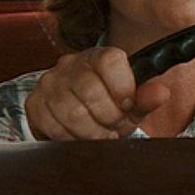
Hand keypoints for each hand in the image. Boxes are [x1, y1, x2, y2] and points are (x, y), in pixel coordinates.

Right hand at [25, 47, 171, 139]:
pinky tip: (77, 135)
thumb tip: (161, 92)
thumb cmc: (107, 108)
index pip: (110, 61)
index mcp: (98, 57)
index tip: (127, 106)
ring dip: (90, 132)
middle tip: (114, 128)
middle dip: (108, 119)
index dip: (123, 89)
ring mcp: (48, 83)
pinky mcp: (34, 103)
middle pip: (91, 92)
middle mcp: (69, 64)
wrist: (79, 117)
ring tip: (98, 135)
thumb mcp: (132, 104)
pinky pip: (52, 125)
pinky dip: (69, 137)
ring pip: (71, 112)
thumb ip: (147, 97)